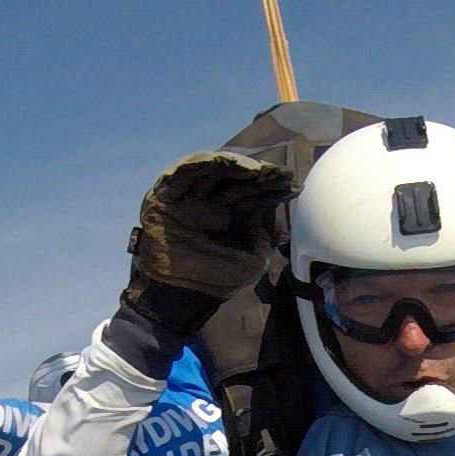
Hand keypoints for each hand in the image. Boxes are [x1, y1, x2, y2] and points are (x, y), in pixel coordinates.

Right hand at [128, 151, 295, 302]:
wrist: (182, 295)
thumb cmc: (216, 280)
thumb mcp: (253, 259)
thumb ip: (264, 234)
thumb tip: (272, 210)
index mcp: (227, 216)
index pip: (250, 195)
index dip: (269, 188)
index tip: (289, 183)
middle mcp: (208, 204)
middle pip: (233, 181)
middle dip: (256, 175)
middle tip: (276, 172)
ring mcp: (188, 199)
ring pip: (209, 173)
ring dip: (232, 166)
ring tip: (254, 167)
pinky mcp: (165, 196)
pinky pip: (181, 174)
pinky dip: (199, 164)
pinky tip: (221, 160)